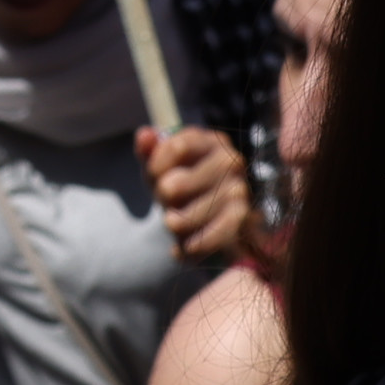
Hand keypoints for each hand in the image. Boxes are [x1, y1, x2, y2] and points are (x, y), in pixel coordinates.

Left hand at [143, 120, 259, 264]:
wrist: (222, 223)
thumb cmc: (186, 187)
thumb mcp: (165, 167)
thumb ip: (150, 151)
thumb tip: (144, 135)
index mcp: (211, 141)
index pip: (176, 148)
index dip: (155, 167)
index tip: (154, 178)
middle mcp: (230, 161)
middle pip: (173, 187)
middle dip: (162, 200)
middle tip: (168, 204)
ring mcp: (239, 192)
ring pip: (182, 219)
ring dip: (173, 226)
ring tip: (175, 223)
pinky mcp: (240, 223)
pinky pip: (201, 241)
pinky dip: (186, 248)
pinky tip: (180, 248)